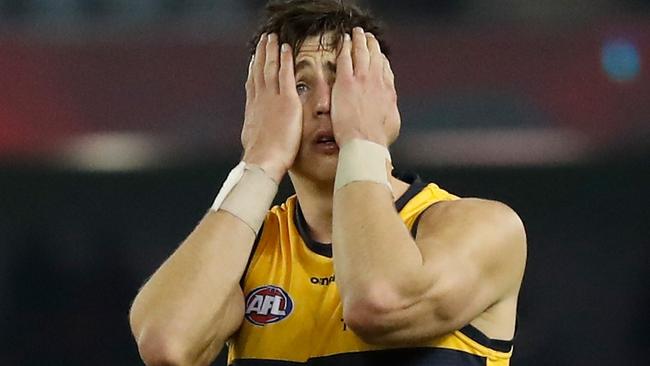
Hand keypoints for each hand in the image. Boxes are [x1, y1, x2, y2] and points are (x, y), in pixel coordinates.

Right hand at [241, 33, 301, 181]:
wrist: (264, 160)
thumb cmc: (261, 158)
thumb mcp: (254, 142)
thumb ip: (257, 132)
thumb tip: (254, 135)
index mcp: (253, 110)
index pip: (253, 84)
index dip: (253, 69)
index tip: (254, 59)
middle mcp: (260, 100)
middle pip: (259, 71)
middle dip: (261, 54)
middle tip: (263, 40)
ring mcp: (272, 98)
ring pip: (270, 68)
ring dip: (271, 50)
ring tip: (273, 38)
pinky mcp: (286, 100)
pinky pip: (286, 74)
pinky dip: (285, 60)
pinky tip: (286, 48)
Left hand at [331, 27, 400, 147]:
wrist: (366, 142)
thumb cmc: (377, 139)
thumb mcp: (392, 124)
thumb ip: (390, 111)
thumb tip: (391, 110)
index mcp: (388, 92)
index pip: (386, 70)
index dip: (382, 60)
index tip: (379, 56)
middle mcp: (377, 82)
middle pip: (376, 57)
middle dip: (373, 45)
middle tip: (369, 37)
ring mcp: (362, 80)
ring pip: (362, 52)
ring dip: (360, 40)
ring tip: (358, 33)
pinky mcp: (346, 82)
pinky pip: (345, 58)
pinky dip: (345, 46)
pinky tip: (344, 40)